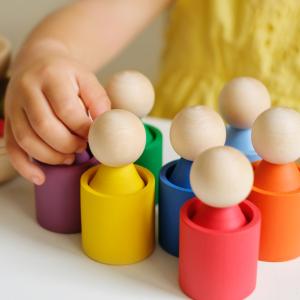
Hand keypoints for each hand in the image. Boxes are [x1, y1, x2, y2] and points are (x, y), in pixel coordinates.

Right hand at [5, 53, 109, 184]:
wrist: (38, 61)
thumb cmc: (66, 74)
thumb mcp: (87, 78)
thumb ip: (98, 100)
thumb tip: (105, 124)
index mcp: (51, 76)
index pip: (67, 109)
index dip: (82, 129)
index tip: (93, 136)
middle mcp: (27, 89)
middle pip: (45, 126)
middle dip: (68, 144)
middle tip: (82, 147)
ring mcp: (13, 106)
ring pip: (27, 140)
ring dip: (51, 157)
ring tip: (69, 158)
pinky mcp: (9, 121)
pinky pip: (12, 148)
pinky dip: (25, 167)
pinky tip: (40, 177)